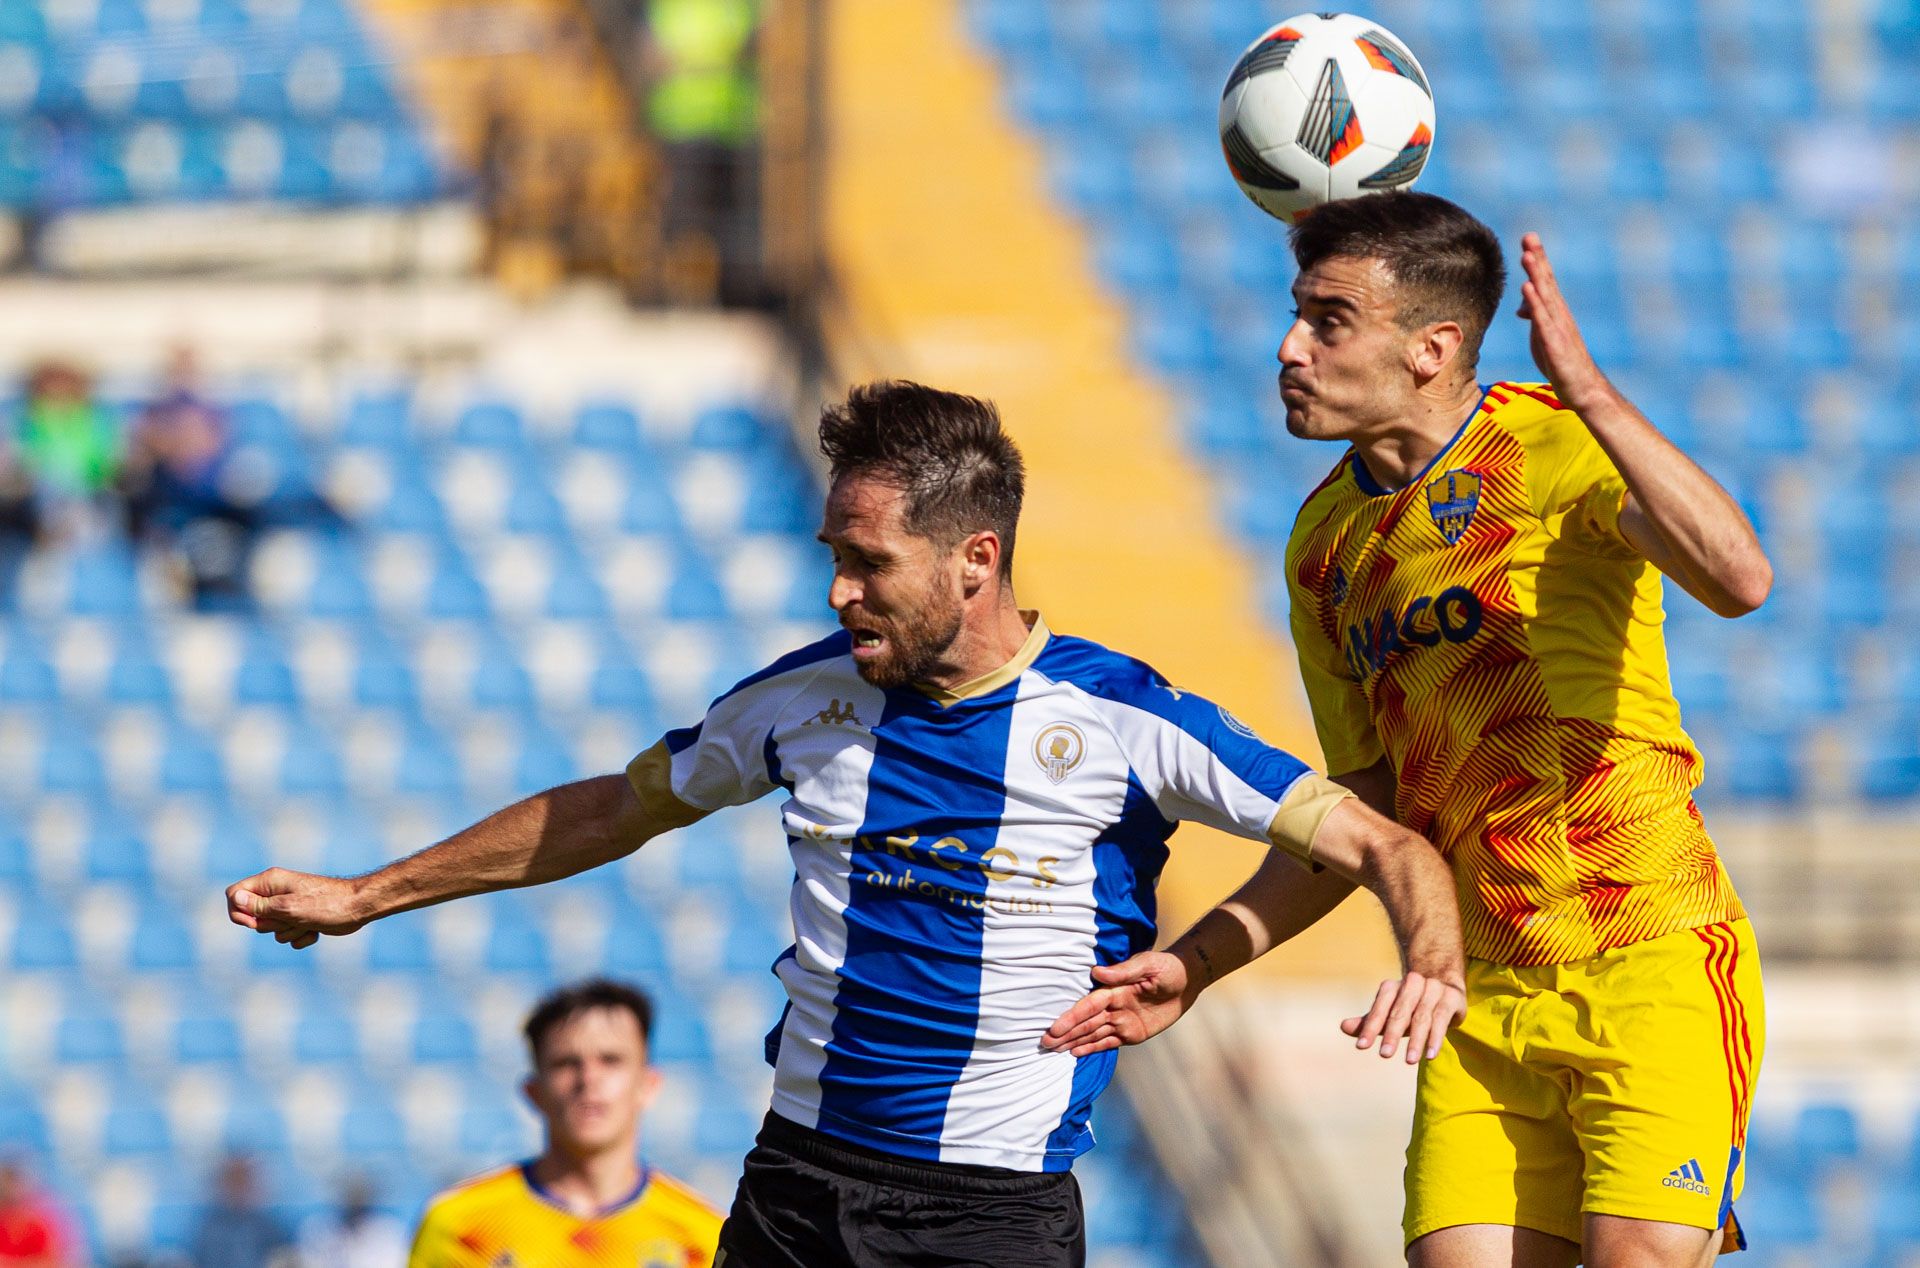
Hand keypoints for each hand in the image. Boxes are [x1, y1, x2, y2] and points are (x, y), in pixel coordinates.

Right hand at [226, 868, 369, 949]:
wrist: (358, 908)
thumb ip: (260, 906)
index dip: (238, 911)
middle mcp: (277, 892)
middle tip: (290, 918)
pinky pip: (288, 937)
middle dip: (269, 924)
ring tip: (307, 921)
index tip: (253, 922)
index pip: (235, 894)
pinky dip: (301, 937)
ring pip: (271, 930)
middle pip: (252, 916)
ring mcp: (289, 906)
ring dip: (288, 932)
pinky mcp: (301, 919)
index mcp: (271, 882)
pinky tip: (316, 929)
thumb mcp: (288, 907)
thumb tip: (234, 898)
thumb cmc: (326, 904)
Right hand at [1040, 950, 1200, 1056]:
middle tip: (1044, 1043)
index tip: (1055, 1028)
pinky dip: (1092, 1048)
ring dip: (1073, 1042)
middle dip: (1066, 1033)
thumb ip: (1123, 971)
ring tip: (1053, 1050)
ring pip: (1092, 1034)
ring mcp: (1121, 1021)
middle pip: (1086, 1023)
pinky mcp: (1132, 1033)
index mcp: (1114, 990)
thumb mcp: (1149, 966)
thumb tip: (1097, 973)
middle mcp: (1114, 1006)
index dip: (1072, 1017)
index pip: (1089, 1006)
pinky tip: (1075, 1053)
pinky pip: (1108, 1042)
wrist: (1187, 980)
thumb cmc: (1167, 968)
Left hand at [1339, 972, 1466, 1063]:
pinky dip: (1435, 1038)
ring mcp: (1433, 989)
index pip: (1379, 1008)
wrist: (1444, 986)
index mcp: (1392, 987)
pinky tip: (1430, 1055)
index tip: (1361, 1046)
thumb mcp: (1389, 1013)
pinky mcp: (1451, 998)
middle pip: (1399, 1012)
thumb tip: (1343, 1026)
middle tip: (1384, 1055)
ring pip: (1422, 1017)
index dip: (1370, 1027)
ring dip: (1416, 1040)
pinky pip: (1441, 1019)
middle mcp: (1412, 984)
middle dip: (1392, 1034)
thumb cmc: (1410, 1005)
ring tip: (1409, 1061)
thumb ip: (1369, 1021)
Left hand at [1516, 232, 1609, 409]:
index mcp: (1555, 313)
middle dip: (1538, 259)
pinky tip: (1527, 289)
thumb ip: (1534, 317)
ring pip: (1546, 297)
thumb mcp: (1542, 337)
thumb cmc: (1561, 362)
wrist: (1583, 390)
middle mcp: (1559, 315)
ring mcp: (1558, 328)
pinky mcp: (1555, 345)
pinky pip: (1543, 322)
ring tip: (1527, 254)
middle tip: (1530, 235)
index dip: (1537, 260)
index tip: (1529, 238)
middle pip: (1547, 282)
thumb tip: (1521, 305)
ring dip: (1536, 275)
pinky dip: (1535, 304)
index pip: (1544, 281)